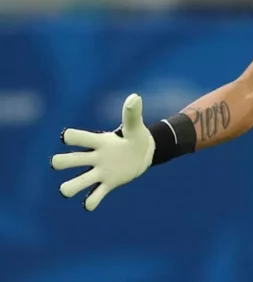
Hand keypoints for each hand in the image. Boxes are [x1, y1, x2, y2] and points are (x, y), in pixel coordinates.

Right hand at [51, 94, 154, 210]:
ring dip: (70, 187)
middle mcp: (94, 157)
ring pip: (77, 183)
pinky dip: (91, 202)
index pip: (77, 138)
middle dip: (61, 162)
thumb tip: (135, 97)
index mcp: (99, 141)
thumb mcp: (135, 127)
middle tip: (63, 163)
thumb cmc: (135, 137)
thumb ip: (132, 114)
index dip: (69, 137)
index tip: (68, 137)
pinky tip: (90, 204)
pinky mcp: (108, 184)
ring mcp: (99, 172)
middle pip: (68, 161)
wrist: (143, 154)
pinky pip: (94, 197)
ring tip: (69, 190)